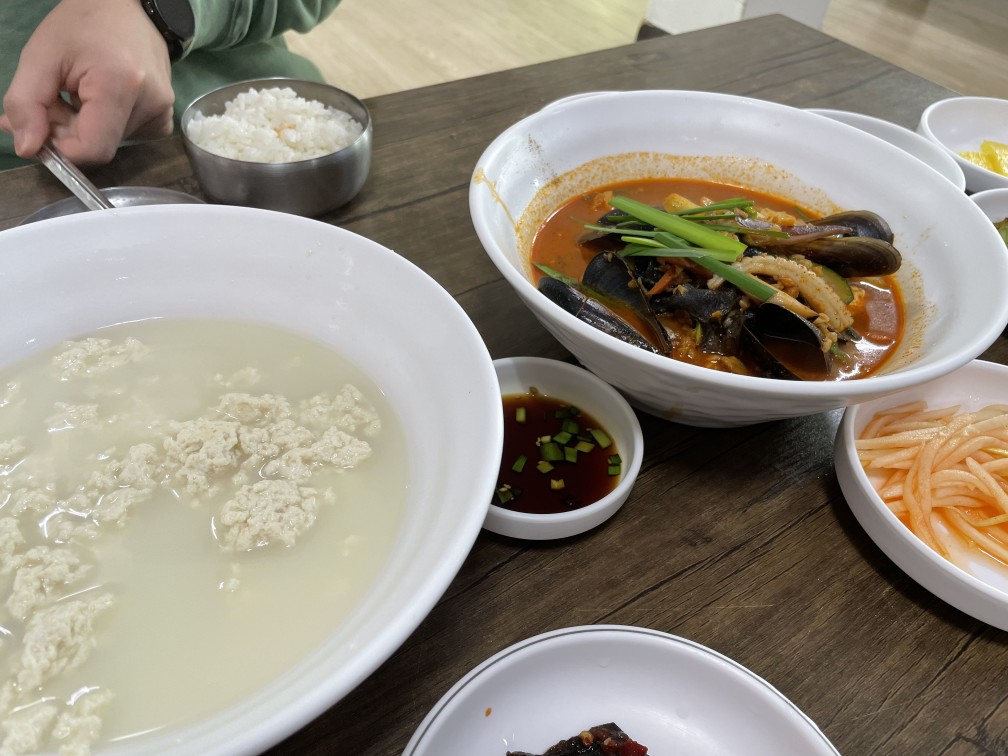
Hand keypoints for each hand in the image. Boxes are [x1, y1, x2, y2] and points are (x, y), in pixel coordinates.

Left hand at [0, 0, 175, 165]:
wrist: (128, 7)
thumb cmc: (83, 24)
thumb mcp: (41, 55)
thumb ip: (26, 103)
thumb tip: (28, 149)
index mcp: (120, 85)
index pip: (93, 149)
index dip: (62, 149)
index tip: (42, 127)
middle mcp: (151, 104)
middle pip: (100, 146)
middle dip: (68, 132)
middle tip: (53, 100)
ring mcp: (163, 112)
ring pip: (112, 143)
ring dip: (85, 127)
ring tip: (77, 93)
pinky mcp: (165, 117)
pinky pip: (129, 137)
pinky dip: (107, 126)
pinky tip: (102, 100)